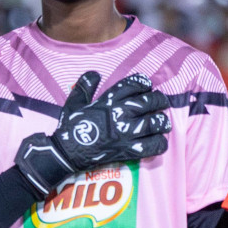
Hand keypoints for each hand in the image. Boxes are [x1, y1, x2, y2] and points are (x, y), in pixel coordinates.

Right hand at [16, 71, 170, 194]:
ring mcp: (125, 133)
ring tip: (162, 122)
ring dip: (162, 122)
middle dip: (160, 100)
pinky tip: (158, 141)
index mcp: (108, 101)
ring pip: (155, 123)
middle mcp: (119, 114)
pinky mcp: (128, 150)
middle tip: (161, 103)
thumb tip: (94, 74)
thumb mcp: (73, 104)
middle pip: (150, 102)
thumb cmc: (69, 128)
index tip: (147, 86)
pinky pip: (152, 146)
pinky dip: (159, 143)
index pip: (133, 85)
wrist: (65, 153)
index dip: (143, 83)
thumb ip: (84, 87)